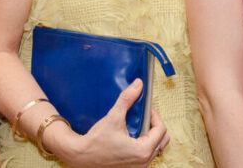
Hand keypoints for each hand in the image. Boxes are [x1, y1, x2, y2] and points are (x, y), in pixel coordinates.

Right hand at [50, 79, 169, 167]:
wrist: (80, 156)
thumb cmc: (96, 141)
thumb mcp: (113, 117)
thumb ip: (127, 99)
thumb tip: (138, 84)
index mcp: (143, 151)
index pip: (161, 130)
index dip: (155, 116)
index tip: (147, 110)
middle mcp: (143, 162)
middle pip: (162, 140)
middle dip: (155, 126)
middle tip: (145, 117)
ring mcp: (138, 167)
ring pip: (155, 149)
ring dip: (150, 136)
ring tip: (139, 126)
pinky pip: (146, 156)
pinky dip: (144, 145)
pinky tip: (132, 137)